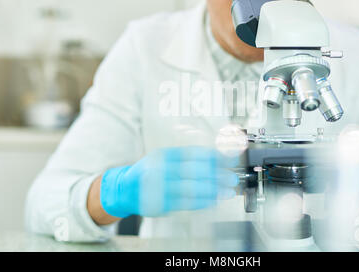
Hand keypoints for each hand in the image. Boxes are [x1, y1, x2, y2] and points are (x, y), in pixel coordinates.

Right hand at [100, 146, 238, 217]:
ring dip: (212, 191)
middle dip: (216, 175)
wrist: (125, 189)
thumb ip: (188, 158)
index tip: (229, 160)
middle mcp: (159, 169)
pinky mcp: (159, 204)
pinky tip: (213, 201)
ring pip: (191, 189)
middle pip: (193, 171)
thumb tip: (217, 159)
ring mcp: (158, 188)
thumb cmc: (151, 172)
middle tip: (232, 178)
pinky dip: (202, 202)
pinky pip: (185, 203)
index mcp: (163, 155)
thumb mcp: (165, 158)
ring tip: (227, 191)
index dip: (213, 157)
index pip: (192, 153)